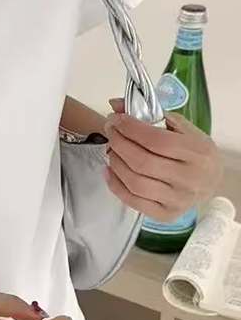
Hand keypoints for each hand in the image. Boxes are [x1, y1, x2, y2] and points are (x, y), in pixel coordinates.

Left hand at [104, 99, 222, 221]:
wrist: (210, 181)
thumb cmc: (193, 151)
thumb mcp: (181, 128)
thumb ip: (150, 115)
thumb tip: (115, 104)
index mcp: (197, 153)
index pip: (156, 140)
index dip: (130, 129)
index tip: (115, 118)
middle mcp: (189, 178)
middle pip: (142, 162)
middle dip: (119, 143)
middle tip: (110, 131)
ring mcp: (177, 199)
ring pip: (135, 182)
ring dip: (115, 162)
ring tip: (111, 149)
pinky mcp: (166, 214)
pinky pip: (133, 201)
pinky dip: (115, 184)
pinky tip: (109, 170)